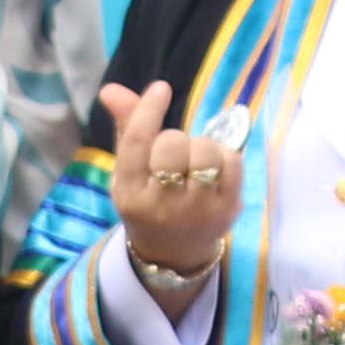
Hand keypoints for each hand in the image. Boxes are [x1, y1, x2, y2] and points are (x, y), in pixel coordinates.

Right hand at [101, 80, 242, 290]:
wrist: (174, 255)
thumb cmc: (150, 201)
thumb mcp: (130, 172)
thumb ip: (127, 127)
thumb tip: (112, 89)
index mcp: (129, 194)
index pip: (137, 142)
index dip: (149, 109)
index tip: (161, 89)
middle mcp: (161, 206)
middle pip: (172, 144)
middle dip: (176, 139)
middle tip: (176, 155)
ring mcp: (196, 211)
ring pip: (205, 151)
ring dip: (202, 146)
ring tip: (196, 162)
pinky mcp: (226, 211)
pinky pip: (232, 162)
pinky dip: (226, 156)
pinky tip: (216, 170)